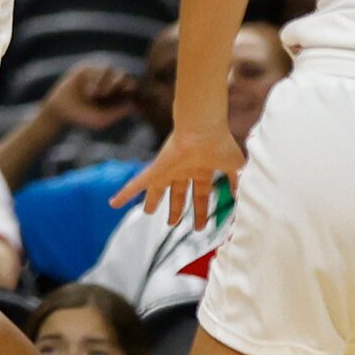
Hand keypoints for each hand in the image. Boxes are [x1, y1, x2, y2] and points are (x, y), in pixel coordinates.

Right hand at [44, 61, 138, 131]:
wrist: (60, 111)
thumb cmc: (83, 118)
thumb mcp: (102, 120)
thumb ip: (117, 114)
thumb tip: (133, 106)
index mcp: (116, 94)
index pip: (130, 84)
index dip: (132, 86)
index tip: (129, 92)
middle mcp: (108, 82)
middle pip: (123, 73)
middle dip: (120, 80)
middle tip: (115, 91)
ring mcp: (96, 74)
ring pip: (109, 69)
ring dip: (106, 81)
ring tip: (97, 95)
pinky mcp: (85, 69)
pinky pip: (95, 69)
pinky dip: (95, 81)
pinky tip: (89, 93)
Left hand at [112, 126, 243, 229]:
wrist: (205, 130)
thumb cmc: (221, 145)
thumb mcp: (236, 169)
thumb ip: (238, 185)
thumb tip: (241, 201)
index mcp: (203, 169)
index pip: (201, 193)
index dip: (201, 210)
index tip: (201, 224)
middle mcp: (185, 169)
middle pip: (179, 193)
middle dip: (176, 208)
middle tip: (171, 222)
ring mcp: (170, 169)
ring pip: (158, 189)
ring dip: (153, 201)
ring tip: (148, 212)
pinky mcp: (157, 169)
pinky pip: (138, 183)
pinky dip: (125, 193)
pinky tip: (113, 203)